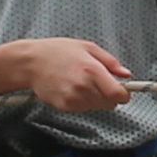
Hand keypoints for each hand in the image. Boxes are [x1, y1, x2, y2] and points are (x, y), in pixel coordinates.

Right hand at [17, 39, 138, 114]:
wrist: (30, 62)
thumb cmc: (57, 51)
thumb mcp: (87, 47)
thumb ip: (110, 61)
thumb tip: (126, 74)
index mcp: (92, 70)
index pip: (118, 94)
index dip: (124, 95)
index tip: (123, 91)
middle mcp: (83, 86)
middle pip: (109, 103)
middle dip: (109, 95)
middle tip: (98, 83)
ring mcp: (73, 98)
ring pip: (96, 107)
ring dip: (94, 99)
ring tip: (81, 82)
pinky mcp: (64, 106)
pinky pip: (82, 109)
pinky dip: (81, 102)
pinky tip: (71, 88)